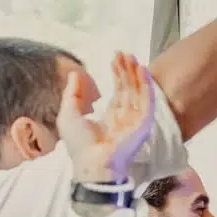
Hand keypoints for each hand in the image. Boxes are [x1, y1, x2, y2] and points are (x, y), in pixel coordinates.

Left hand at [60, 52, 159, 184]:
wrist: (92, 164)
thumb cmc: (79, 145)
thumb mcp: (68, 114)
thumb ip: (72, 94)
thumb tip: (74, 74)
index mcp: (111, 118)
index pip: (118, 93)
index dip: (117, 75)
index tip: (115, 59)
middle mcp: (125, 118)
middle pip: (129, 89)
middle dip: (127, 71)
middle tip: (123, 53)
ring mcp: (135, 121)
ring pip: (138, 92)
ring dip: (136, 74)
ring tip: (131, 57)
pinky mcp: (143, 124)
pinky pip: (147, 101)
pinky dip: (146, 85)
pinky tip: (142, 70)